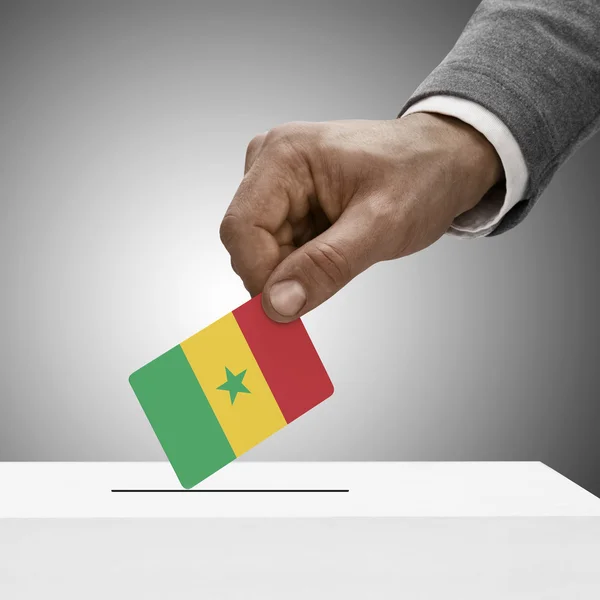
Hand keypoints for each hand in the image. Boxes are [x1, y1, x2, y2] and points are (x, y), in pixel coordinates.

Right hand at [220, 114, 502, 321]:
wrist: (442, 161)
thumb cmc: (421, 176)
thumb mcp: (381, 225)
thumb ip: (326, 265)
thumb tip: (277, 305)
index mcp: (284, 155)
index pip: (241, 229)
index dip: (260, 275)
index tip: (290, 307)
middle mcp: (270, 164)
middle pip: (248, 242)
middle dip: (283, 273)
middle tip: (332, 276)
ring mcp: (276, 182)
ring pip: (261, 251)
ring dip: (297, 269)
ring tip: (344, 251)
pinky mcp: (287, 201)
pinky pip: (278, 248)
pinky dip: (303, 263)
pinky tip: (336, 248)